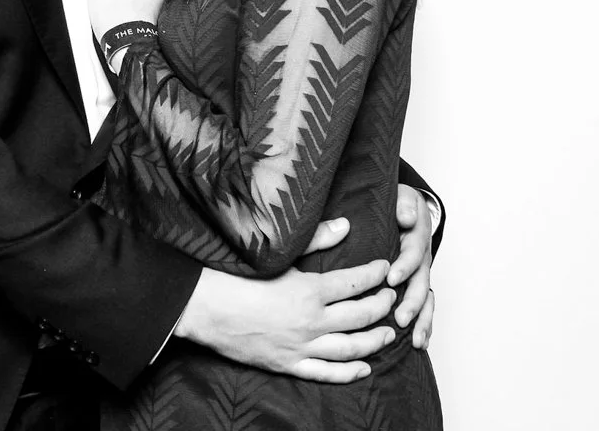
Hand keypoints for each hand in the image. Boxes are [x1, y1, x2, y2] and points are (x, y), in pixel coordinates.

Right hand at [175, 260, 396, 382]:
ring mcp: (302, 347)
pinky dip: (348, 373)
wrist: (207, 308)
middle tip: (391, 297)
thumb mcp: (280, 255)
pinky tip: (364, 368)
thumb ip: (316, 240)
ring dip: (374, 340)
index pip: (356, 283)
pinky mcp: (289, 364)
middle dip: (381, 306)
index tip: (385, 268)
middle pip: (360, 316)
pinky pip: (326, 373)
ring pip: (350, 348)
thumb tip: (346, 226)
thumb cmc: (239, 277)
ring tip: (388, 332)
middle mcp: (312, 322)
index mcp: (311, 291)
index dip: (375, 275)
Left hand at [387, 184, 435, 347]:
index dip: (404, 265)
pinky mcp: (417, 285)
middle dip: (412, 302)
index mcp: (416, 237)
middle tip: (400, 318)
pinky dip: (424, 325)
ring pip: (426, 299)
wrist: (406, 209)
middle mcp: (422, 259)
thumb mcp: (402, 196)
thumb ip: (404, 204)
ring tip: (413, 339)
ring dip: (421, 320)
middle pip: (421, 282)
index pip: (413, 252)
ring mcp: (421, 274)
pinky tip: (419, 343)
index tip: (391, 278)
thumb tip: (406, 218)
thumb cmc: (398, 205)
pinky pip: (424, 307)